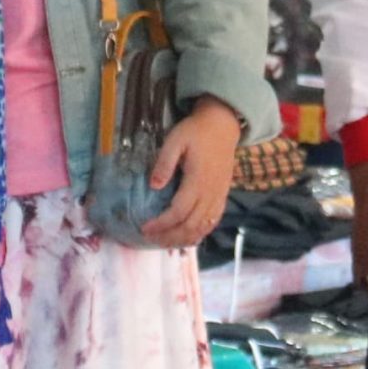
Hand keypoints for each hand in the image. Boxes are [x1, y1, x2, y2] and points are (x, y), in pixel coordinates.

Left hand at [140, 99, 245, 247]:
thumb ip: (164, 163)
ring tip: (165, 242)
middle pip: (190, 226)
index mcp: (197, 181)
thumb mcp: (175, 140)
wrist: (222, 126)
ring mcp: (218, 197)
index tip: (145, 228)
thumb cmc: (196, 132)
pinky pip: (212, 222)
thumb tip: (153, 186)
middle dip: (169, 236)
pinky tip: (186, 237)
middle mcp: (210, 193)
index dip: (161, 224)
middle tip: (151, 239)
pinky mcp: (222, 196)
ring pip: (203, 228)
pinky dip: (199, 234)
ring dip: (183, 239)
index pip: (178, 212)